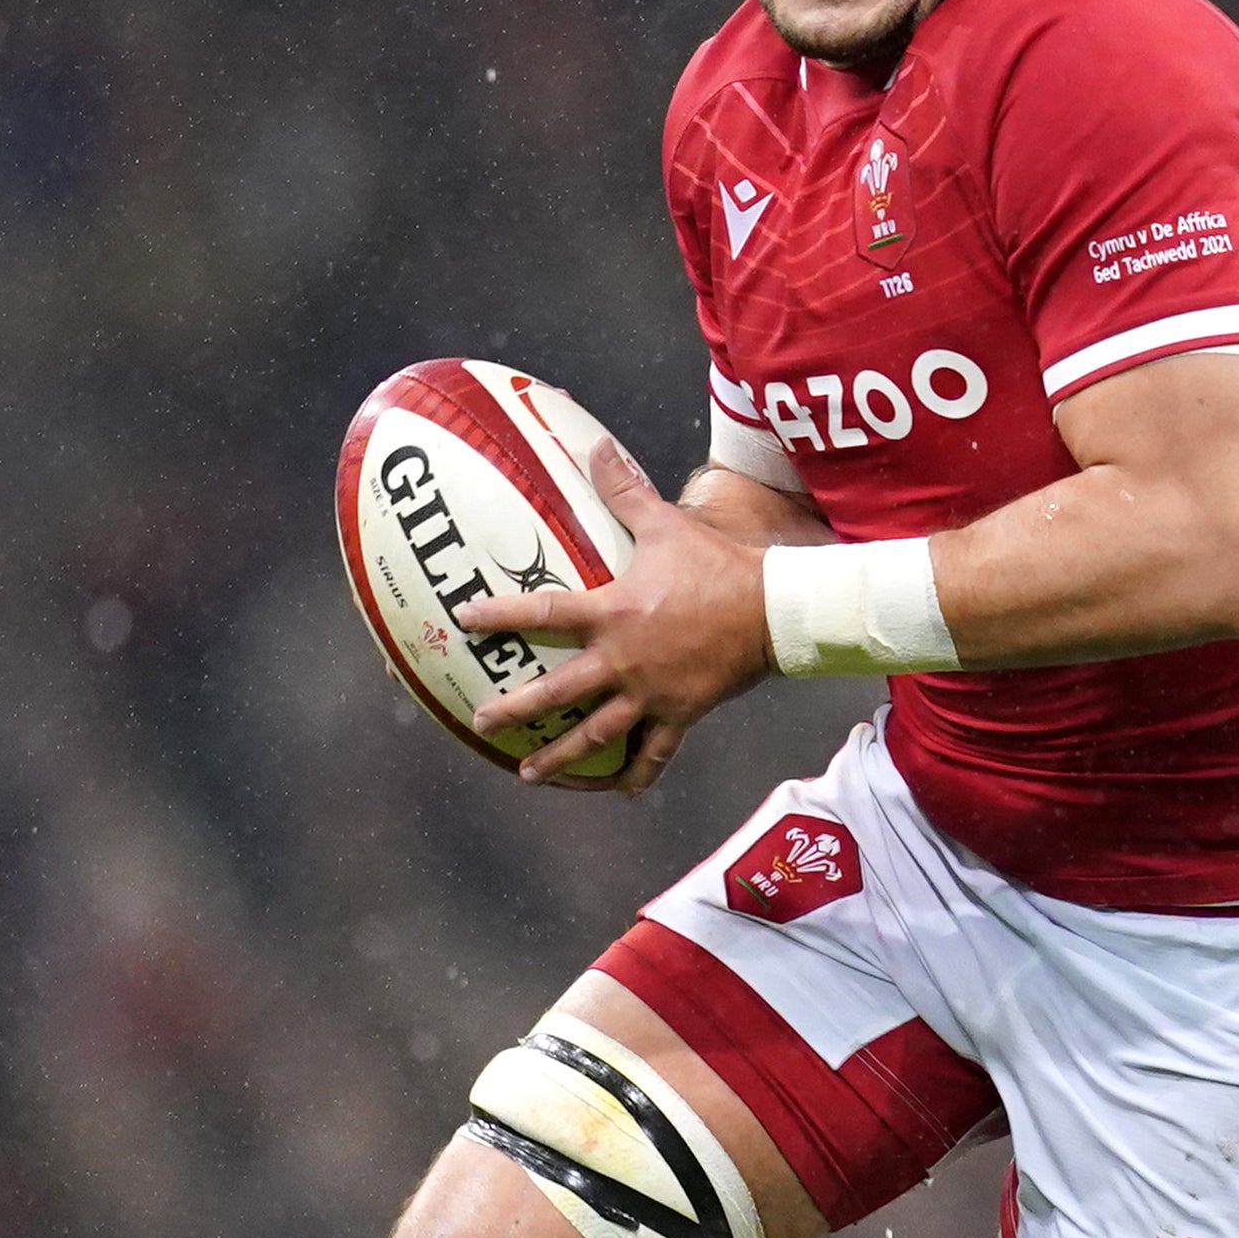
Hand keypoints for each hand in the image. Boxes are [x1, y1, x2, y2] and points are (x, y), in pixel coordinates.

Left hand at [459, 437, 773, 794]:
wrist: (774, 610)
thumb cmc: (717, 565)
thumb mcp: (666, 524)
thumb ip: (625, 491)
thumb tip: (596, 446)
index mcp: (613, 613)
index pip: (543, 612)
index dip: (500, 615)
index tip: (465, 620)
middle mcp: (623, 660)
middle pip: (558, 693)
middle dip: (516, 710)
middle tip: (483, 722)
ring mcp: (651, 693)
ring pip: (596, 735)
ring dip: (560, 758)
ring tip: (529, 774)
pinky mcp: (681, 714)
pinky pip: (655, 753)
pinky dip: (637, 774)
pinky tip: (619, 791)